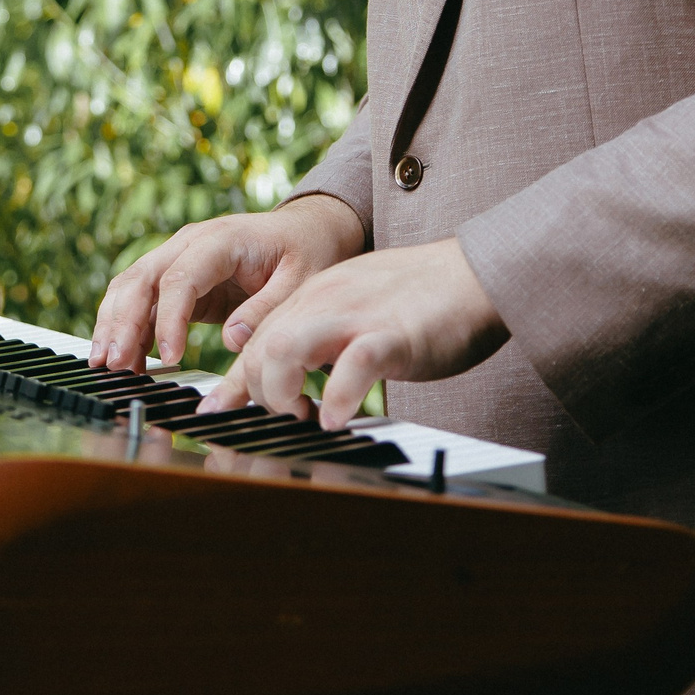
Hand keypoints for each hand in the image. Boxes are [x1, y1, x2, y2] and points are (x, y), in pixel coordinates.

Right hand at [89, 194, 364, 372]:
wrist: (303, 231)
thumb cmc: (304, 252)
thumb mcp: (301, 282)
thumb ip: (265, 310)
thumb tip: (231, 340)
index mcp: (220, 239)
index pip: (180, 278)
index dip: (169, 319)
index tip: (169, 357)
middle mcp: (188, 242)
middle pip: (142, 279)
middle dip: (123, 323)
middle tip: (114, 365)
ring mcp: (176, 257)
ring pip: (131, 287)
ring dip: (114, 325)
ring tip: (104, 365)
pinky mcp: (174, 278)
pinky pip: (140, 299)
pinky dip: (125, 327)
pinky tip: (122, 358)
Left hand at [201, 238, 508, 430]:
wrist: (477, 273)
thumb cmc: (422, 300)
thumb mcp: (356, 310)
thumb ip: (323, 336)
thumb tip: (298, 379)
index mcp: (314, 296)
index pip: (255, 337)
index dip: (236, 380)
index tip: (218, 411)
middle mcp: (325, 301)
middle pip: (258, 346)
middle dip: (258, 392)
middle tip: (288, 416)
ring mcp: (356, 315)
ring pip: (284, 347)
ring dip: (280, 392)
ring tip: (303, 416)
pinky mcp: (392, 334)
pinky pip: (352, 365)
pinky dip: (336, 398)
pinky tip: (336, 420)